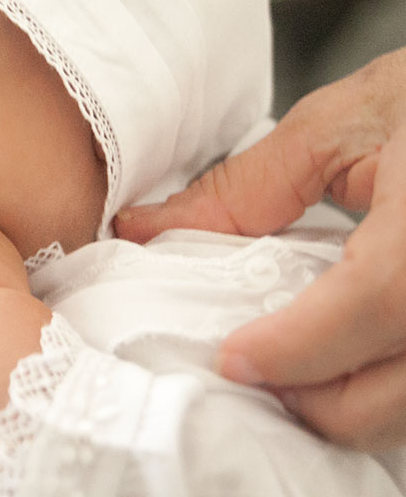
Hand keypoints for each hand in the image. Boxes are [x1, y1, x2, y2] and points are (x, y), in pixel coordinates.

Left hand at [114, 48, 405, 447]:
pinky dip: (389, 390)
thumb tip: (146, 230)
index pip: (373, 301)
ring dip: (354, 404)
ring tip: (301, 360)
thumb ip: (244, 188)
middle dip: (314, 397)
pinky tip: (353, 357)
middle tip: (253, 363)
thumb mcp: (343, 122)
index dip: (296, 346)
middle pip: (399, 392)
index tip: (232, 358)